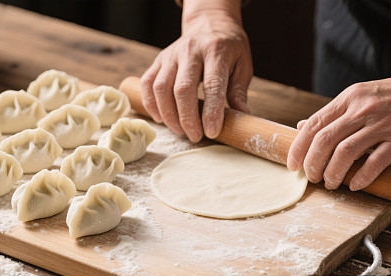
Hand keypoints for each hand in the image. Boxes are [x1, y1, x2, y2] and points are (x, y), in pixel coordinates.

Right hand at [140, 6, 252, 141]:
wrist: (210, 24)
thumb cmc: (229, 48)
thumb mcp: (242, 65)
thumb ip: (239, 91)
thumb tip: (241, 116)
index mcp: (216, 51)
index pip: (212, 85)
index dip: (211, 111)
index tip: (211, 132)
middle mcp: (191, 50)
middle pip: (182, 89)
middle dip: (187, 118)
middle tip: (195, 136)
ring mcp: (171, 54)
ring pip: (162, 88)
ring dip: (169, 115)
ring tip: (180, 130)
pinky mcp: (159, 60)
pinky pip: (148, 83)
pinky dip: (151, 104)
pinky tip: (161, 118)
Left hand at [287, 71, 390, 190]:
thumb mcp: (359, 96)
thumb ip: (333, 114)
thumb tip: (302, 127)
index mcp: (349, 99)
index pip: (313, 125)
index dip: (298, 148)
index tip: (293, 165)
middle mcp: (362, 110)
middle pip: (324, 141)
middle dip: (312, 164)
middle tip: (311, 178)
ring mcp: (381, 124)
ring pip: (345, 153)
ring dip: (333, 174)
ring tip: (330, 183)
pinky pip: (375, 162)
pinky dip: (361, 177)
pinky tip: (354, 185)